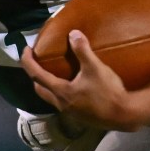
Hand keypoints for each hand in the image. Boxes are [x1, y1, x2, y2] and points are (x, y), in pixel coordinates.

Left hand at [21, 30, 149, 131]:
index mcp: (60, 91)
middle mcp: (60, 104)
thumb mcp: (95, 68)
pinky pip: (62, 102)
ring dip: (47, 85)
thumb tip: (73, 33)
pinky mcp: (79, 116)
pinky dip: (60, 92)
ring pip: (50, 97)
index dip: (27, 61)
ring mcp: (69, 112)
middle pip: (39, 89)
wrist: (124, 116)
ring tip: (54, 72)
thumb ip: (83, 50)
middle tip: (37, 62)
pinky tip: (71, 86)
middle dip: (34, 75)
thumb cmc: (108, 92)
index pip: (35, 75)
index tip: (25, 50)